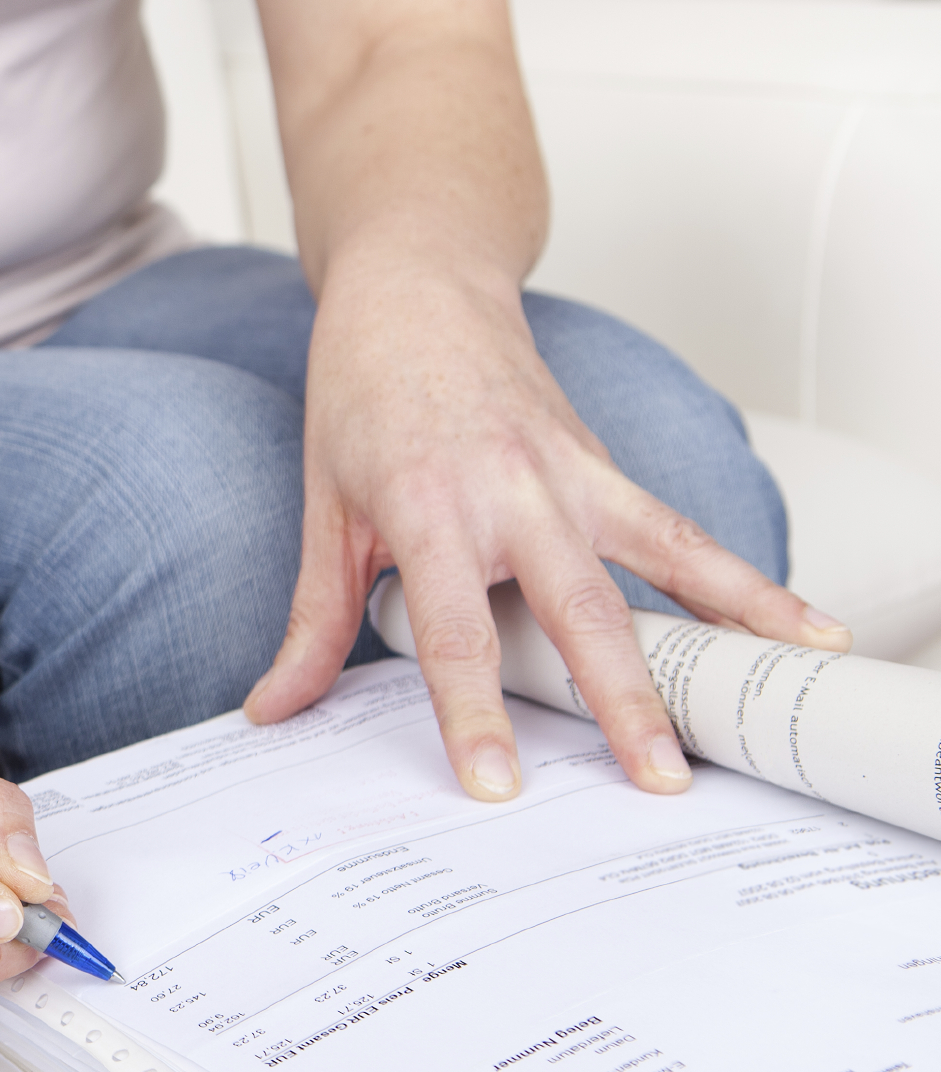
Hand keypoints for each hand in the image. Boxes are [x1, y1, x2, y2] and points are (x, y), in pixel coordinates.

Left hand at [243, 253, 844, 799]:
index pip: (454, 630)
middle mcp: (512, 489)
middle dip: (621, 700)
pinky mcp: (605, 466)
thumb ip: (313, 620)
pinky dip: (742, 579)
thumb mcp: (324, 509)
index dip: (473, 711)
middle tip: (657, 779)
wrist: (415, 289)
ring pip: (664, 558)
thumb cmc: (362, 394)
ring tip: (770, 698)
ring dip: (725, 629)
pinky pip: (682, 529)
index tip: (496, 782)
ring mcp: (572, 472)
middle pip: (578, 609)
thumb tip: (274, 709)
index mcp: (428, 505)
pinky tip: (798, 625)